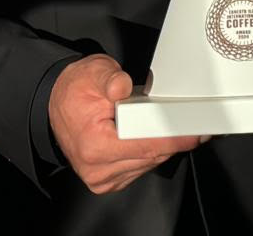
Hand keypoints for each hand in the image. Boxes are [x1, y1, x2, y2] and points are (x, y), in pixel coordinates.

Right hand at [48, 54, 204, 193]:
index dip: (173, 139)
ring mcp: (103, 178)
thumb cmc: (76, 90)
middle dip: (174, 140)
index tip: (195, 134)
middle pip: (151, 158)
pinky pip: (141, 168)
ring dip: (164, 146)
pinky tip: (152, 136)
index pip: (144, 146)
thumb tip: (121, 87)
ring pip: (149, 165)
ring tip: (167, 124)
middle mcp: (97, 169)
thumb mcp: (94, 72)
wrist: (57, 104)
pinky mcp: (109, 181)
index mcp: (94, 145)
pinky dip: (151, 153)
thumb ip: (111, 79)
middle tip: (193, 122)